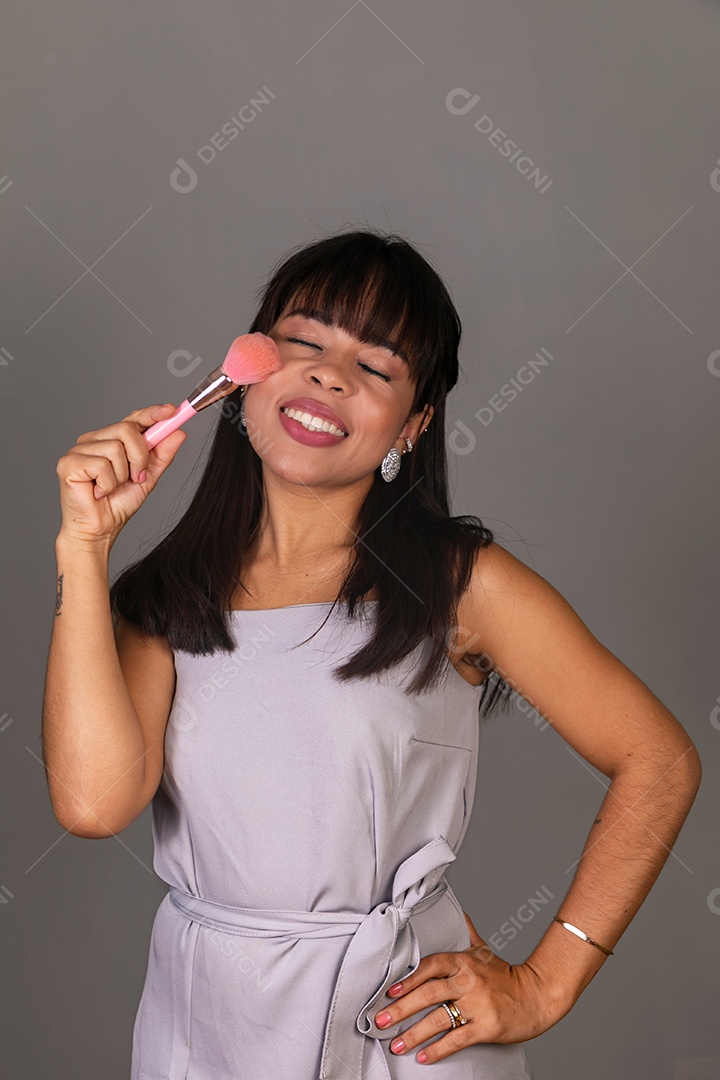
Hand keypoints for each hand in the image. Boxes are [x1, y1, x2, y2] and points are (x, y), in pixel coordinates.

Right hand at [55, 403, 185, 547]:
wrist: (100, 529)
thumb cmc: (118, 504)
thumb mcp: (148, 477)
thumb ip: (162, 455)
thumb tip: (178, 433)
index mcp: (111, 439)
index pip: (132, 419)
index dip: (151, 413)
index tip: (171, 410)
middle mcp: (94, 440)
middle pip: (126, 429)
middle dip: (140, 456)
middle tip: (137, 477)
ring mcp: (79, 449)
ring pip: (115, 448)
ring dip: (122, 475)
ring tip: (112, 488)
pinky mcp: (69, 462)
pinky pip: (101, 465)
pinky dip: (108, 484)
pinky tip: (99, 492)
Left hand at [373, 910, 563, 1065]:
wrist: (537, 996)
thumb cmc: (506, 976)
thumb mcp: (484, 950)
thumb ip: (466, 932)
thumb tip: (455, 910)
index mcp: (464, 961)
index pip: (430, 966)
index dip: (408, 978)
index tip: (389, 990)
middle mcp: (468, 981)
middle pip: (428, 993)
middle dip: (401, 1008)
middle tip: (380, 1020)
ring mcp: (477, 1005)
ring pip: (439, 1019)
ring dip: (414, 1033)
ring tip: (396, 1044)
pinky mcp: (486, 1028)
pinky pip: (457, 1039)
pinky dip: (438, 1049)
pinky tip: (422, 1057)